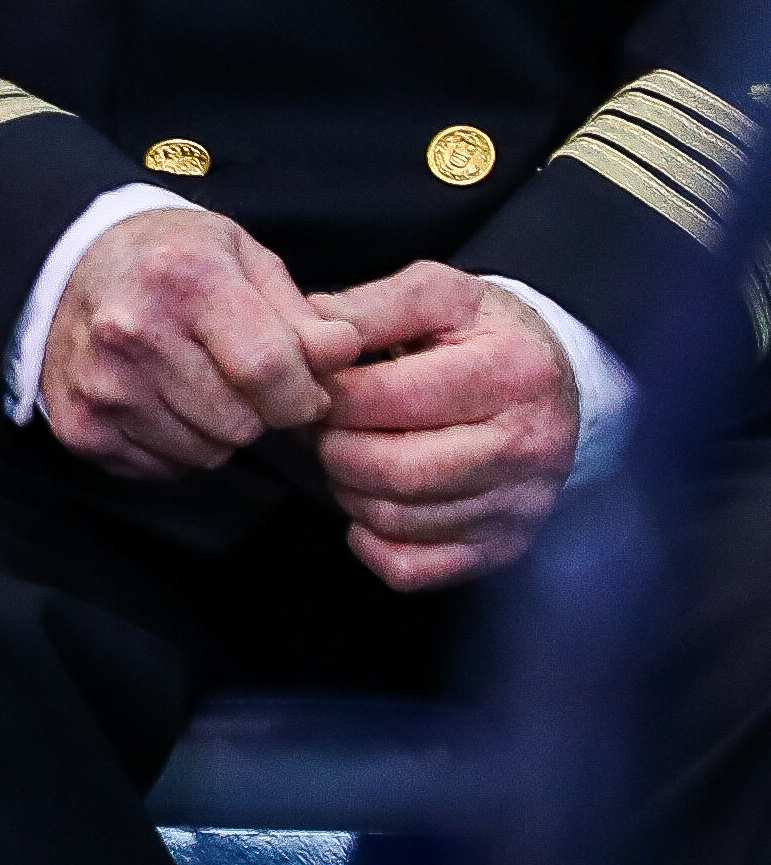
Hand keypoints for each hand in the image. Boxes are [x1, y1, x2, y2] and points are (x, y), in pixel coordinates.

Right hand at [39, 205, 354, 478]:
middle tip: (240, 381)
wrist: (72, 262)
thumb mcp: (245, 257)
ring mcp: (100, 383)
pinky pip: (161, 468)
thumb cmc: (174, 260)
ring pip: (205, 452)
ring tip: (196, 386)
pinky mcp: (79, 423)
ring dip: (216, 432)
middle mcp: (132, 331)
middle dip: (259, 413)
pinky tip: (160, 402)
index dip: (304, 394)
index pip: (270, 371)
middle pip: (240, 422)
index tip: (304, 389)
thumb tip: (344, 353)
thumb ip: (301, 313)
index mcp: (185, 279)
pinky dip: (174, 447)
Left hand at [309, 262, 582, 590]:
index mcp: (511, 372)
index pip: (388, 398)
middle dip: (332, 446)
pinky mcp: (504, 546)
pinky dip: (372, 543)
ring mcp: (520, 505)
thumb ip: (371, 306)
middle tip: (319, 424)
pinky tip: (367, 502)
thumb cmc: (482, 335)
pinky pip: (415, 569)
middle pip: (392, 468)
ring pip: (396, 519)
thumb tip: (308, 326)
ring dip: (346, 488)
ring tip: (345, 451)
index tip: (311, 384)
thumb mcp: (438, 295)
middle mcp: (527, 446)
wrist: (557, 384)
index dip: (327, 394)